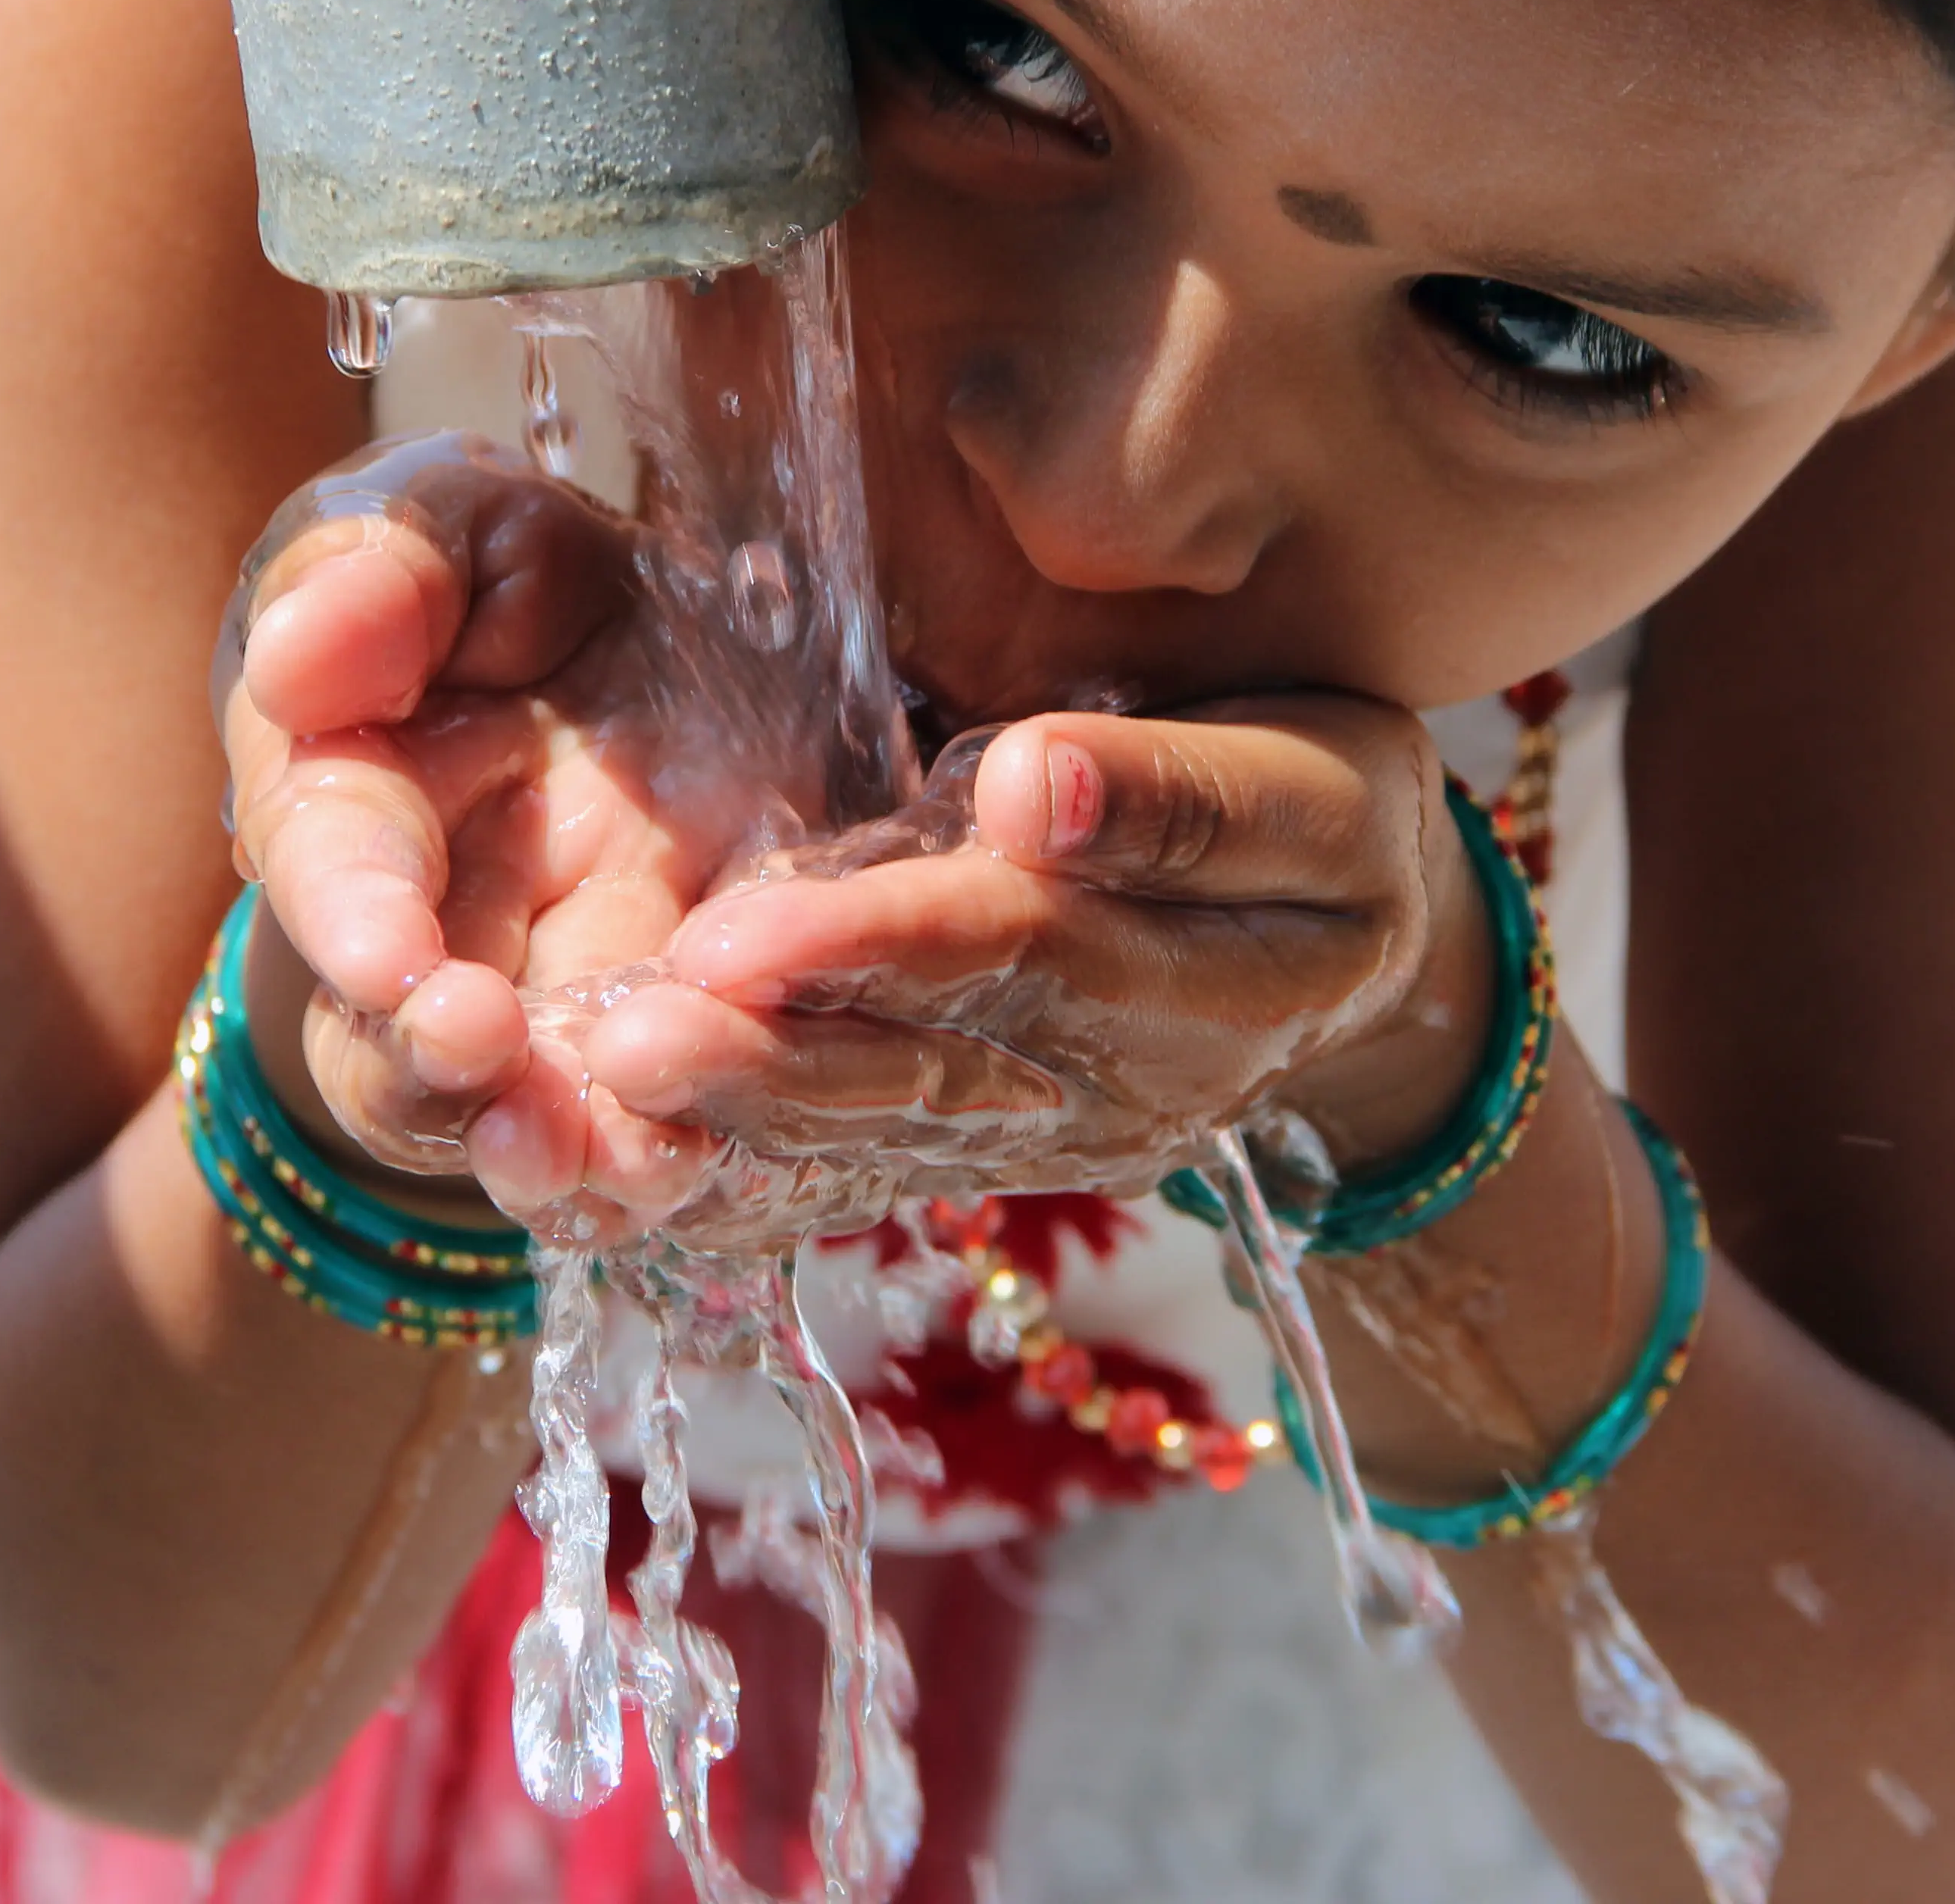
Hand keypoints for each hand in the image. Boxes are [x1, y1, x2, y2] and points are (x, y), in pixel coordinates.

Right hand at [216, 435, 789, 1222]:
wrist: (689, 620)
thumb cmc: (517, 574)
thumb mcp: (455, 529)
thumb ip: (378, 579)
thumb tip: (294, 666)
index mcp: (360, 804)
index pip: (337, 871)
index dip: (360, 927)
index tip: (401, 967)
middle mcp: (453, 934)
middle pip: (412, 1050)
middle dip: (444, 1079)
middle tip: (499, 1083)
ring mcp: (577, 992)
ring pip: (547, 1111)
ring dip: (577, 1149)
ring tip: (631, 1161)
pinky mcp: (705, 1017)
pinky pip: (688, 1110)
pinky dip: (698, 1140)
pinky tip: (718, 1154)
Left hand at [577, 694, 1496, 1232]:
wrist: (1353, 930)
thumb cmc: (1330, 812)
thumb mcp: (1320, 786)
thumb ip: (1183, 795)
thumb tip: (1031, 791)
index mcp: (1216, 992)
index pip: (1031, 956)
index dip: (886, 946)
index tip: (745, 934)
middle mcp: (1115, 1096)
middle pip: (925, 1072)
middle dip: (769, 1059)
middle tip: (624, 1045)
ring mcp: (1042, 1145)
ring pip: (872, 1132)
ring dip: (732, 1116)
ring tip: (601, 1085)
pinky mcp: (981, 1151)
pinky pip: (853, 1166)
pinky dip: (739, 1168)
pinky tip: (626, 1160)